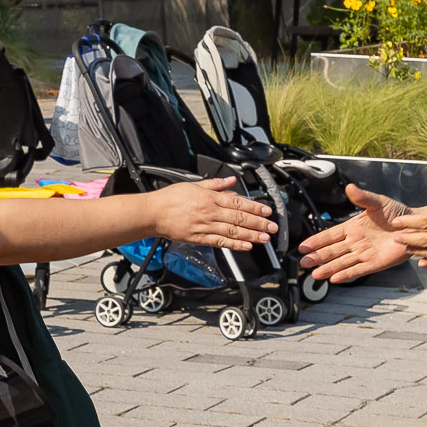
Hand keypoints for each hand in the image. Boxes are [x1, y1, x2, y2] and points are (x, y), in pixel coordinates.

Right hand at [148, 177, 276, 250]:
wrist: (153, 213)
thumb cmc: (171, 198)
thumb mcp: (194, 184)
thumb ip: (216, 185)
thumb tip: (231, 180)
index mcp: (210, 198)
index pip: (238, 203)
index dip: (255, 207)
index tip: (267, 211)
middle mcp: (210, 212)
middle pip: (239, 218)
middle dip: (258, 223)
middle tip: (272, 227)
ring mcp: (205, 227)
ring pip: (232, 232)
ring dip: (251, 235)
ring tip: (264, 238)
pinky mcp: (199, 238)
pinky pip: (220, 242)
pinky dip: (234, 244)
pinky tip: (246, 246)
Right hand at [299, 185, 409, 281]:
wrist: (415, 225)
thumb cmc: (397, 212)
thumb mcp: (377, 202)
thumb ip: (362, 197)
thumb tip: (349, 187)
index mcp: (353, 227)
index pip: (330, 235)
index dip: (317, 241)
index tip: (303, 246)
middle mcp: (356, 242)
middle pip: (333, 251)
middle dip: (318, 257)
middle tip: (304, 262)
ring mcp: (364, 254)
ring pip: (342, 262)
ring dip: (329, 268)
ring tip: (315, 274)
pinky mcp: (375, 263)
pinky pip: (358, 270)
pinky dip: (347, 274)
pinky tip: (335, 279)